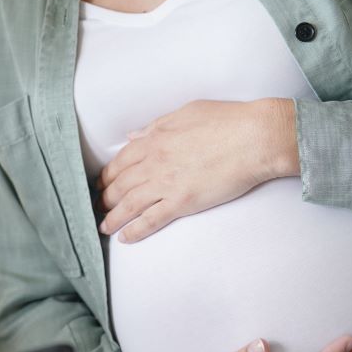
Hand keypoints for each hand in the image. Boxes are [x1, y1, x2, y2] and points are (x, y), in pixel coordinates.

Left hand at [97, 99, 297, 241]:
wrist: (254, 137)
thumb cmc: (226, 120)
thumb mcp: (185, 113)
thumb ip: (156, 126)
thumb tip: (134, 136)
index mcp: (154, 139)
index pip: (120, 161)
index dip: (107, 175)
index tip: (101, 183)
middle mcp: (154, 161)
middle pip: (120, 184)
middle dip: (105, 198)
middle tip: (97, 207)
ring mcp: (166, 183)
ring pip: (129, 204)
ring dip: (113, 218)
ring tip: (104, 227)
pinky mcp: (183, 201)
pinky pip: (151, 219)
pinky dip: (135, 230)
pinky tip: (125, 238)